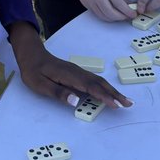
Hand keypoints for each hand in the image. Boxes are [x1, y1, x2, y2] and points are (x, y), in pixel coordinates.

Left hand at [9, 22, 131, 108]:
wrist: (31, 54)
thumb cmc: (33, 71)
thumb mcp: (40, 85)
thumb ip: (58, 93)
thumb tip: (77, 101)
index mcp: (69, 75)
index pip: (90, 87)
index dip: (104, 96)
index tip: (116, 105)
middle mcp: (77, 72)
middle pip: (99, 83)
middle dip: (114, 93)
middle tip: (128, 104)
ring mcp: (78, 71)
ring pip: (98, 81)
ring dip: (112, 90)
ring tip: (124, 100)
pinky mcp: (77, 72)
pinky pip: (94, 80)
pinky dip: (104, 87)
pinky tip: (108, 92)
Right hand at [67, 0, 135, 22]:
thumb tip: (127, 5)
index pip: (119, 4)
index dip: (128, 12)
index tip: (133, 14)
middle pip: (111, 14)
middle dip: (121, 18)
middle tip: (127, 17)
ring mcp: (90, 1)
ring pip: (103, 16)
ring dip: (113, 19)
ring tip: (120, 16)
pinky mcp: (85, 4)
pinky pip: (97, 14)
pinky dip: (105, 16)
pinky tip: (110, 13)